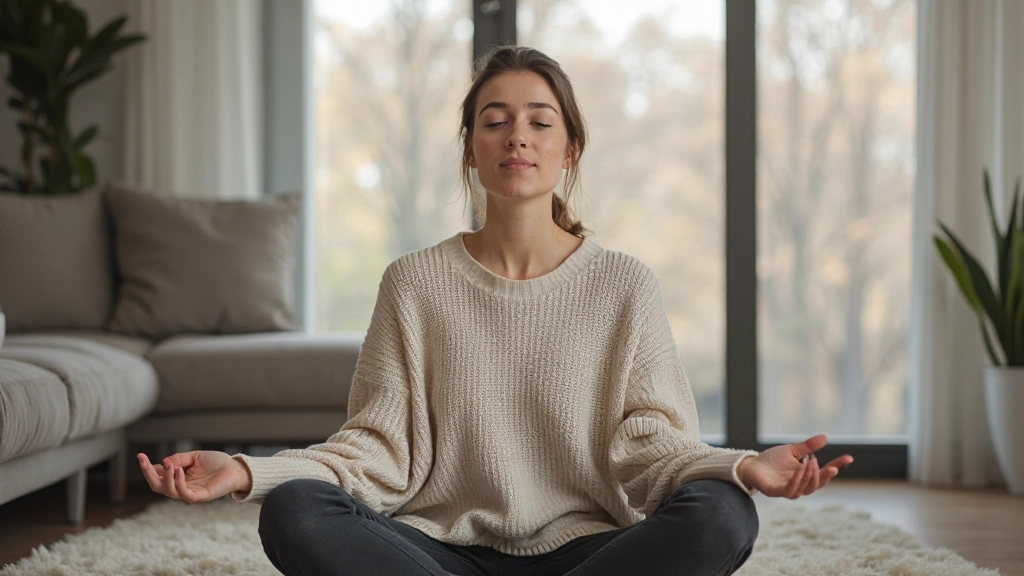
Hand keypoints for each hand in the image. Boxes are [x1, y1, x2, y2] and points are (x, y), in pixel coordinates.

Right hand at [138, 450, 251, 503]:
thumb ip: (179, 459)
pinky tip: (179, 471)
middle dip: (148, 474)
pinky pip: (184, 494)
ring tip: (170, 466)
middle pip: (157, 486)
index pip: (158, 476)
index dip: (148, 468)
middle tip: (143, 461)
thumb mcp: (195, 456)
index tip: (140, 456)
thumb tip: (164, 463)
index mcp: (178, 477)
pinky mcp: (199, 497)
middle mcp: (181, 486)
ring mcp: (189, 492)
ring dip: (165, 478)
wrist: (236, 468)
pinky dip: (178, 483)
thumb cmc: (217, 462)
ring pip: (168, 491)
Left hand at [736, 434, 852, 498]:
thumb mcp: (792, 451)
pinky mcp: (776, 492)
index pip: (824, 474)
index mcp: (805, 475)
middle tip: (831, 466)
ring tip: (810, 462)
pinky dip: (797, 480)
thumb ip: (807, 447)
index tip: (848, 458)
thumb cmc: (771, 460)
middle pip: (818, 485)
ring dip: (810, 476)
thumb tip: (825, 437)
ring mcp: (788, 490)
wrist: (751, 465)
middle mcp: (799, 485)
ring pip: (806, 489)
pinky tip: (799, 469)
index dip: (837, 466)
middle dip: (826, 476)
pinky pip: (790, 490)